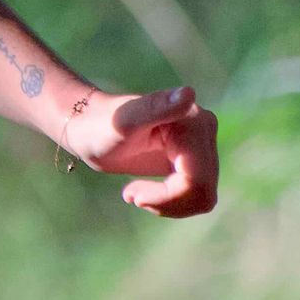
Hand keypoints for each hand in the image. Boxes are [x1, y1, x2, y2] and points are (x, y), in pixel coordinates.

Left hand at [64, 82, 217, 216]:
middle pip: (202, 192)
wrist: (94, 128)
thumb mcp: (123, 120)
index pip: (195, 180)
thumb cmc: (103, 125)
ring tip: (136, 193)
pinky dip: (170, 203)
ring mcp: (203, 146)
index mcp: (194, 121)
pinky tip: (145, 192)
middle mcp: (205, 130)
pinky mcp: (197, 161)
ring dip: (167, 204)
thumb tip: (189, 94)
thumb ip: (155, 107)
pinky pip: (197, 197)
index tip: (131, 194)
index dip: (166, 197)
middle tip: (132, 194)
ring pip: (203, 198)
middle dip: (166, 202)